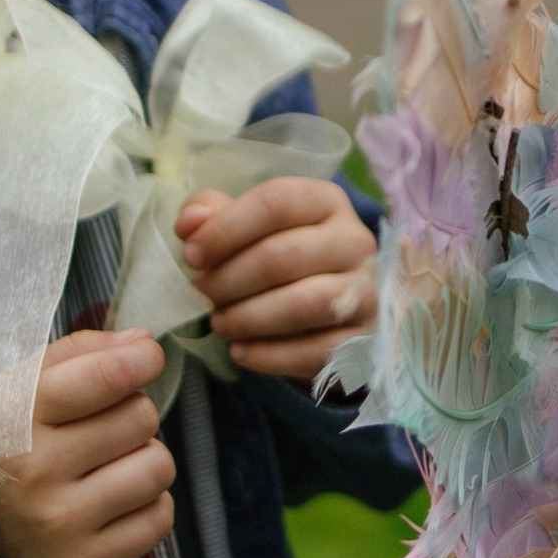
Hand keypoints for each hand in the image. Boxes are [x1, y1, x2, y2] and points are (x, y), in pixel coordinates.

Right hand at [0, 329, 174, 557]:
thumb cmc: (5, 446)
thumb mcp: (17, 389)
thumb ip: (79, 355)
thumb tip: (143, 343)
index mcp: (11, 419)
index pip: (103, 378)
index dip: (140, 360)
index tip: (148, 357)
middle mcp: (33, 472)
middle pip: (141, 417)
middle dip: (130, 416)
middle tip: (97, 432)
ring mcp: (59, 523)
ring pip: (159, 467)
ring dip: (143, 461)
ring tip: (106, 468)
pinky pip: (161, 517)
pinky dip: (146, 506)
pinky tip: (110, 504)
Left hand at [176, 178, 376, 380]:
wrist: (327, 311)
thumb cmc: (278, 258)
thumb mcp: (246, 227)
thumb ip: (212, 214)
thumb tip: (191, 222)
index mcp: (326, 202)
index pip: (276, 202)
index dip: (225, 229)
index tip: (191, 255)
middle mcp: (355, 241)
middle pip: (284, 255)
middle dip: (230, 279)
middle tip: (203, 294)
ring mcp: (367, 291)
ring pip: (303, 304)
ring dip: (249, 318)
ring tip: (220, 324)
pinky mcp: (365, 337)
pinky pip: (315, 350)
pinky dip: (269, 355)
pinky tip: (241, 351)